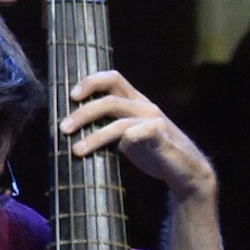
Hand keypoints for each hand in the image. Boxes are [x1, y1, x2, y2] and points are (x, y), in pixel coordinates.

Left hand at [62, 69, 217, 208]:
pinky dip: (120, 141)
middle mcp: (144, 106)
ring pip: (118, 122)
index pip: (112, 78)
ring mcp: (153, 121)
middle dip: (83, 113)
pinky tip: (113, 151)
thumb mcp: (127, 135)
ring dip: (94, 136)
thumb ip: (108, 125)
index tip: (72, 96)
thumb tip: (73, 126)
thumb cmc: (152, 151)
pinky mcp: (160, 138)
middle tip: (64, 127)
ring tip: (76, 149)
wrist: (186, 171)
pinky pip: (135, 134)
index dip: (90, 82)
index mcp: (135, 101)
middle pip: (109, 100)